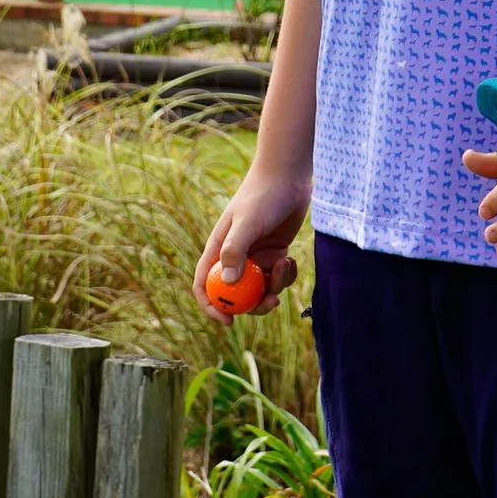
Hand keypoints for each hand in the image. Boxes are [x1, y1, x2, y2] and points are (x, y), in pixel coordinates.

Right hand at [194, 165, 311, 319]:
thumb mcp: (247, 222)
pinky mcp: (275, 253)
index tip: (228, 321)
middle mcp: (235, 256)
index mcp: (219, 249)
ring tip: (284, 265)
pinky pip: (277, 277)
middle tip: (270, 302)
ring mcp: (256, 256)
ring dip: (274, 286)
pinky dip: (286, 275)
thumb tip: (226, 284)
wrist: (287, 176)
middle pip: (236, 294)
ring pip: (260, 288)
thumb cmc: (262, 195)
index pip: (204, 284)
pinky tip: (291, 259)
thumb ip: (235, 251)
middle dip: (252, 304)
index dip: (212, 306)